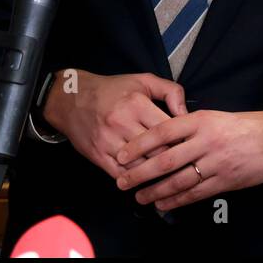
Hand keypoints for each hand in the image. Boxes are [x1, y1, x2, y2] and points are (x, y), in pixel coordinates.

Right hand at [42, 69, 186, 178]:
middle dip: (173, 159)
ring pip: (140, 166)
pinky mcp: (97, 155)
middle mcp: (122, 123)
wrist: (71, 98)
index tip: (191, 146)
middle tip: (184, 165)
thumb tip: (186, 113)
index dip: (183, 140)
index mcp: (137, 104)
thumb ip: (171, 92)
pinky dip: (135, 180)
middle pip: (156, 151)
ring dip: (156, 174)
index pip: (168, 130)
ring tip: (170, 178)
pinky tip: (145, 182)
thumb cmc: (113, 89)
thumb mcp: (144, 80)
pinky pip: (120, 174)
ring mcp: (108, 141)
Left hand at [114, 108, 262, 211]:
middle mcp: (206, 140)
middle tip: (123, 182)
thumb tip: (162, 138)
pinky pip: (195, 193)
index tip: (122, 154)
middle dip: (140, 173)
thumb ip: (189, 126)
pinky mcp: (224, 180)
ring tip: (140, 197)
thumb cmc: (243, 126)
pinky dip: (176, 200)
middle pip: (165, 159)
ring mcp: (215, 162)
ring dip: (155, 191)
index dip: (139, 145)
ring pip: (178, 179)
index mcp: (201, 120)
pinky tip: (163, 204)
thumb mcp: (214, 116)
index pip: (162, 131)